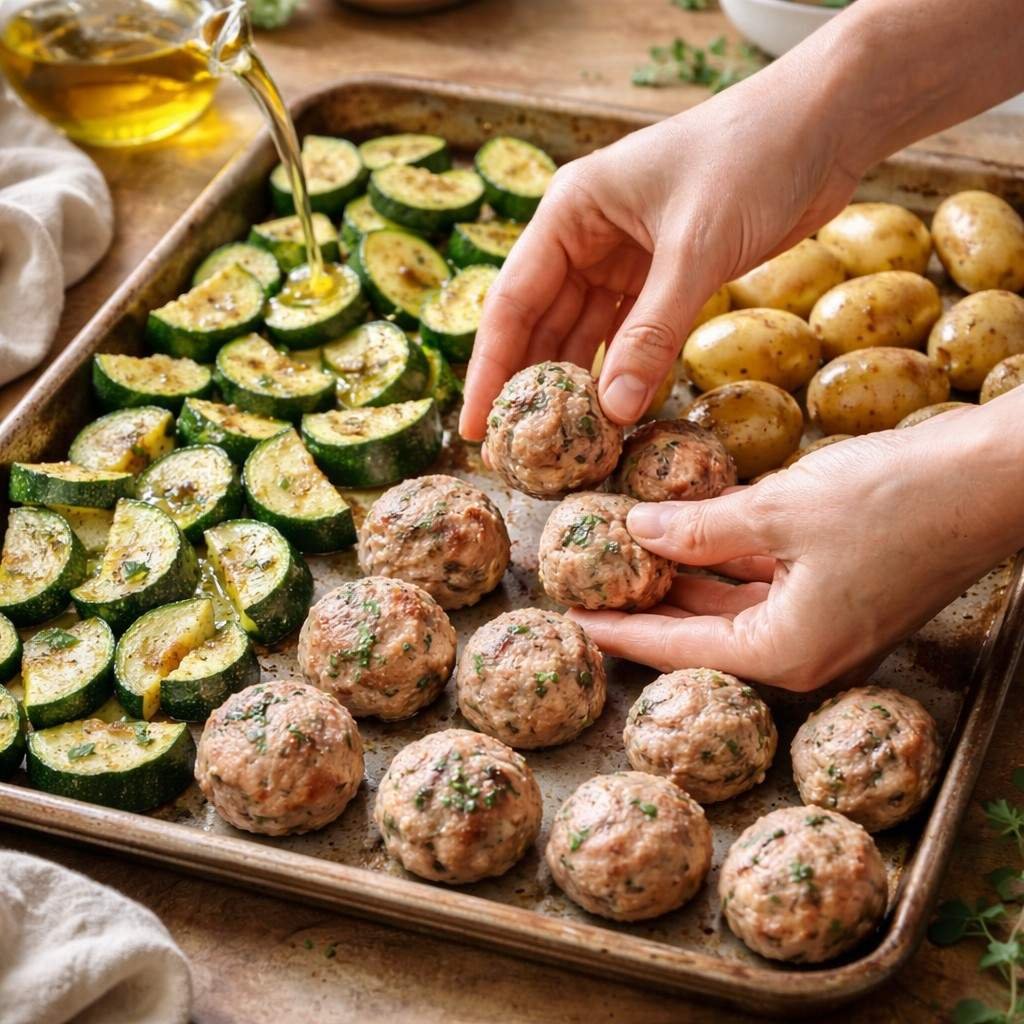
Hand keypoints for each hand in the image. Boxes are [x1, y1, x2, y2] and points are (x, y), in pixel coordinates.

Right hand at [459, 0, 1023, 441]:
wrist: (825, 124)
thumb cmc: (752, 157)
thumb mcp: (696, 248)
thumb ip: (653, 332)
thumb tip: (615, 411)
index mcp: (571, 212)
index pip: (513, 302)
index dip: (490, 369)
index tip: (475, 427)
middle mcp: (587, 236)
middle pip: (542, 324)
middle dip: (531, 385)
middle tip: (519, 450)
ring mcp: (626, 257)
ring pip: (586, 334)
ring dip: (579, 385)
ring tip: (564, 443)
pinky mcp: (665, 274)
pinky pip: (631, 333)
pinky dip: (624, 370)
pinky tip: (615, 411)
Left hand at [568, 405, 1023, 690]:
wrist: (993, 476)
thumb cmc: (895, 501)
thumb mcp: (778, 513)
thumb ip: (700, 529)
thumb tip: (641, 531)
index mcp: (786, 652)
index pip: (679, 648)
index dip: (621, 632)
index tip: (575, 623)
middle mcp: (805, 650)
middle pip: (703, 632)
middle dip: (648, 604)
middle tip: (593, 586)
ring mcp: (827, 620)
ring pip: (733, 603)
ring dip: (684, 576)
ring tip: (629, 554)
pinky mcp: (841, 587)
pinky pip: (766, 579)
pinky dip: (726, 556)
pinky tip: (690, 527)